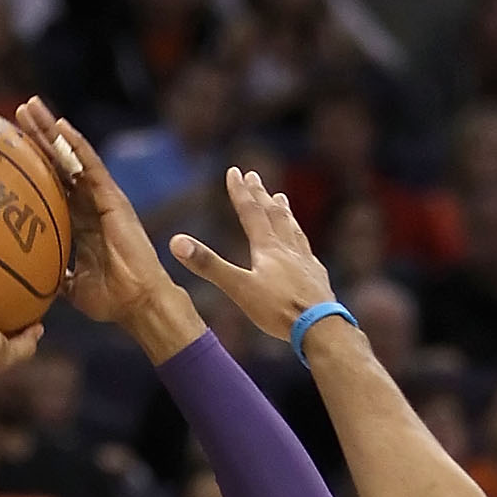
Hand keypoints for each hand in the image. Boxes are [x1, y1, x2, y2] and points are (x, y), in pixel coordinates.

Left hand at [16, 100, 198, 358]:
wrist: (137, 303)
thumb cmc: (110, 299)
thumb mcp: (71, 287)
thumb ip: (54, 275)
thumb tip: (29, 280)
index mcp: (78, 221)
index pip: (51, 185)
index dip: (32, 164)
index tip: (9, 146)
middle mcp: (88, 203)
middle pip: (58, 162)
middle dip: (38, 136)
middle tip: (18, 111)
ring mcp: (101, 197)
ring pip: (71, 155)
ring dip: (51, 130)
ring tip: (31, 107)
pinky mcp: (112, 196)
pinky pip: (91, 165)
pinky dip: (75, 144)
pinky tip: (60, 126)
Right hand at [171, 165, 333, 342]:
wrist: (320, 325)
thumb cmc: (278, 309)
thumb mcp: (239, 288)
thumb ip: (209, 265)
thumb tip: (175, 243)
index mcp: (267, 248)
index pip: (251, 212)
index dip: (240, 192)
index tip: (234, 171)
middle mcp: (288, 248)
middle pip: (273, 215)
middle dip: (261, 195)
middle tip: (255, 177)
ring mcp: (305, 261)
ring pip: (293, 229)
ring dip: (284, 212)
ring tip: (281, 198)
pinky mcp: (316, 276)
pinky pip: (307, 251)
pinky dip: (301, 241)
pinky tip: (303, 247)